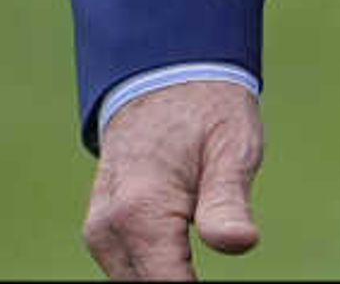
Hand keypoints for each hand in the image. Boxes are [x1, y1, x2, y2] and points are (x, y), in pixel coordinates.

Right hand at [81, 80, 265, 280]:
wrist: (163, 76)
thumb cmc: (206, 110)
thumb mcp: (232, 146)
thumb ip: (228, 201)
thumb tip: (240, 244)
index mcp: (139, 210)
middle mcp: (108, 226)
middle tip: (223, 244)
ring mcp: (99, 230)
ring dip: (168, 280)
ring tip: (201, 266)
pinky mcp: (101, 231)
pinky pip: (127, 270)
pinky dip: (154, 271)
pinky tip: (185, 264)